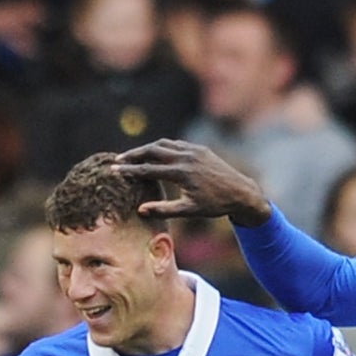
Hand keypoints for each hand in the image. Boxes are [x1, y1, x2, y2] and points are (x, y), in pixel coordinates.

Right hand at [111, 140, 271, 225]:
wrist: (240, 192)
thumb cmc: (214, 206)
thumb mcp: (189, 211)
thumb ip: (164, 210)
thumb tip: (140, 210)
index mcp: (182, 173)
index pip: (148, 170)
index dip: (129, 170)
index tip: (114, 171)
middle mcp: (186, 157)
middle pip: (152, 150)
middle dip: (134, 154)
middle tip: (119, 160)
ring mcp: (193, 150)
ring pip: (163, 144)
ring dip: (147, 148)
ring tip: (134, 155)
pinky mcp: (199, 148)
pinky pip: (176, 144)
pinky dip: (162, 147)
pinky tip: (155, 153)